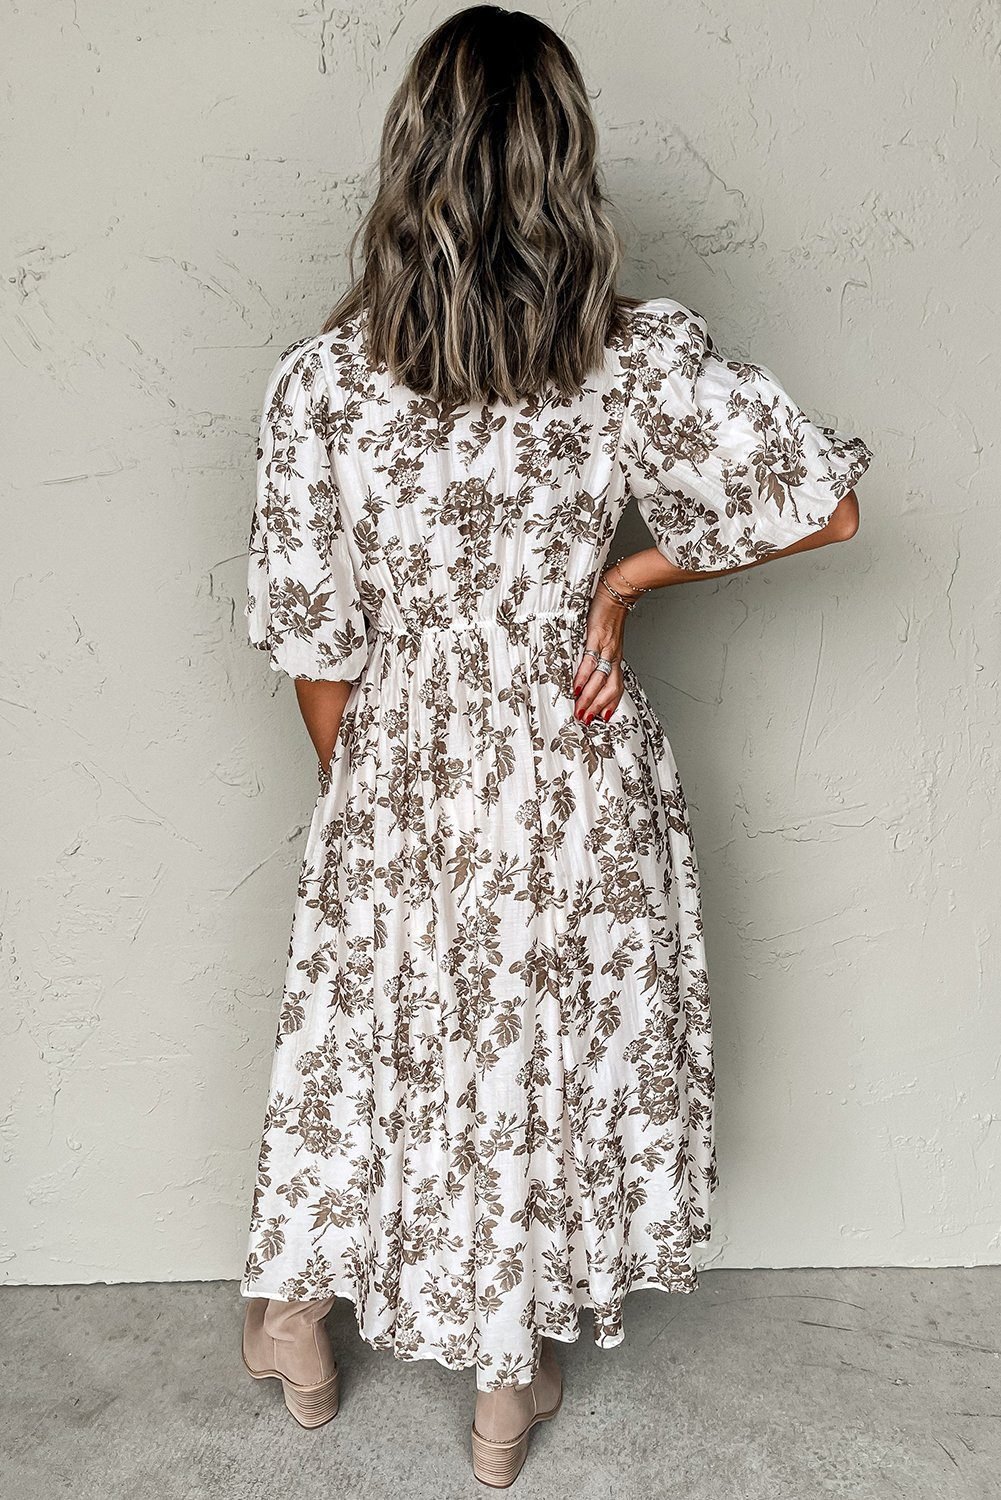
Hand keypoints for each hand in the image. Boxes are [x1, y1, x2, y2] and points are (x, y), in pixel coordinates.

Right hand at [572, 584, 627, 722]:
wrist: (616, 591)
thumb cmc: (609, 613)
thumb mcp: (607, 637)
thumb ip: (599, 651)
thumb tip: (588, 665)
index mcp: (615, 657)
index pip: (616, 686)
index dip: (611, 703)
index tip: (602, 718)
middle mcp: (613, 656)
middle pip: (610, 688)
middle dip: (598, 707)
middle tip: (586, 721)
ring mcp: (605, 648)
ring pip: (600, 680)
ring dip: (590, 698)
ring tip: (580, 711)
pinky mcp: (596, 638)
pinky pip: (590, 662)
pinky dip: (583, 677)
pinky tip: (576, 688)